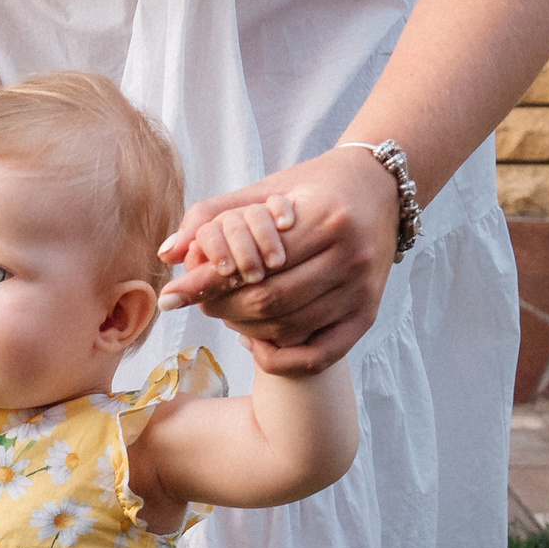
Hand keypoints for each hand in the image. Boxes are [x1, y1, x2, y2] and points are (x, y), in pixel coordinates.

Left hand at [158, 147, 402, 376]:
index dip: (204, 283)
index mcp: (325, 218)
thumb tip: (168, 252)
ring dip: (246, 328)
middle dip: (222, 307)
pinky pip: (318, 354)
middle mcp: (351, 256)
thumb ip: (213, 215)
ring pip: (287, 328)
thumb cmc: (312, 188)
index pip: (251, 265)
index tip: (170, 295)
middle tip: (200, 303)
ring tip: (228, 314)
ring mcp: (363, 289)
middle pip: (268, 302)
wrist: (380, 189)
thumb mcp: (265, 189)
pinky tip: (257, 344)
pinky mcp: (368, 314)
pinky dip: (281, 358)